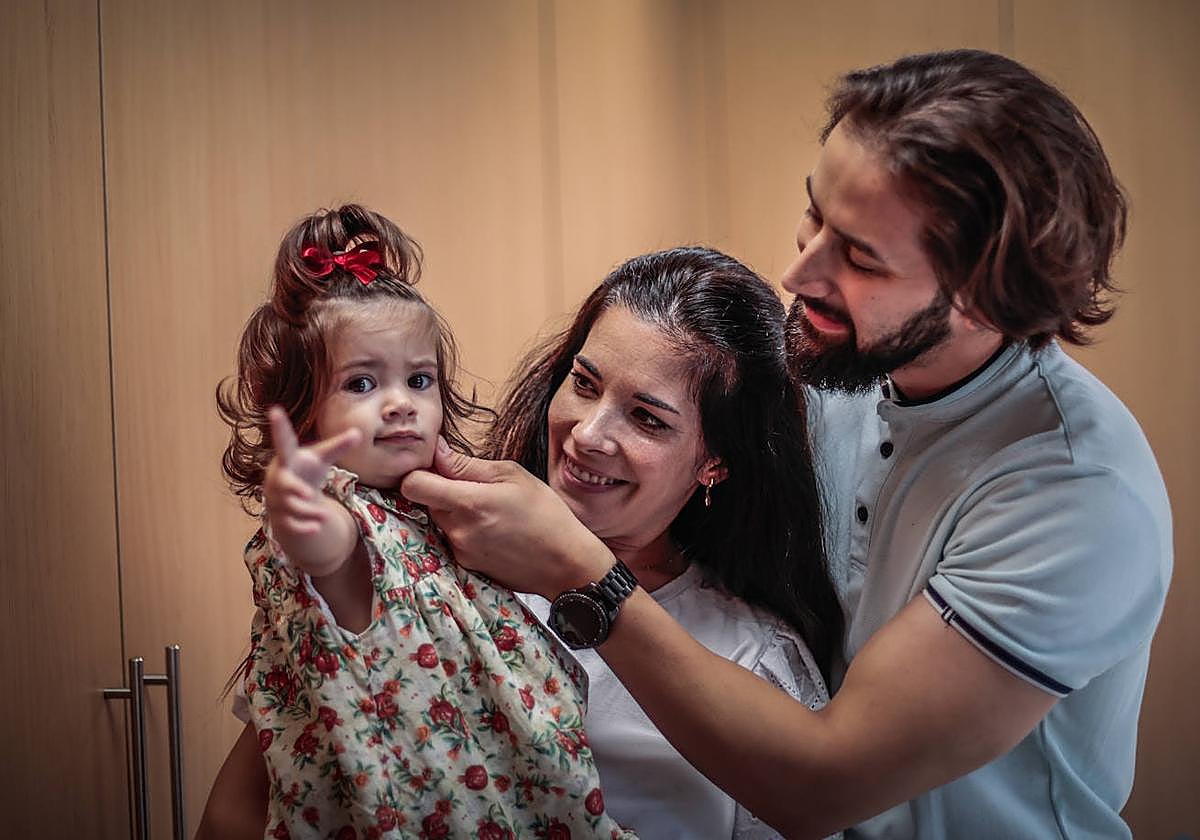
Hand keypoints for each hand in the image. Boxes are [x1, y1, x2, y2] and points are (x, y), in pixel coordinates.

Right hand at [262, 406, 359, 537]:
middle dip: (293, 489)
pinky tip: (317, 529)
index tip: (274, 409)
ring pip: (291, 507)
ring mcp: (278, 498)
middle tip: (306, 492)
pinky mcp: (282, 516)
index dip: (279, 427)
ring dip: (308, 512)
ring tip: (324, 516)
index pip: (283, 442)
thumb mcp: (321, 457)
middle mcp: (280, 478)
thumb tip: (358, 433)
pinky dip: (303, 527)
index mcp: (289, 458)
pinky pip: (290, 523)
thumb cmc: (306, 470)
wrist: (289, 497)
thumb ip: (338, 446)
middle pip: (284, 484)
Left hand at [401, 438, 614, 597]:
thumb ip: (467, 465)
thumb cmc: (546, 514)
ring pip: (440, 521)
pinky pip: (454, 539)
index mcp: (468, 503)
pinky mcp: (467, 565)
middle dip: (441, 491)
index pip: (413, 485)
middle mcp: (457, 531)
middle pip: (425, 502)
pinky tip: (494, 530)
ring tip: (489, 510)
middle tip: (474, 487)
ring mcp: (460, 552)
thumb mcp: (512, 476)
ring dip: (455, 511)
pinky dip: (466, 531)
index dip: (418, 472)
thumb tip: (436, 450)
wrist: (566, 564)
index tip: (435, 466)